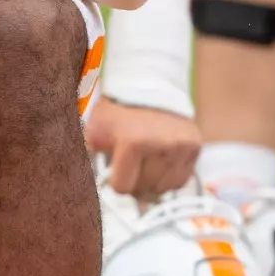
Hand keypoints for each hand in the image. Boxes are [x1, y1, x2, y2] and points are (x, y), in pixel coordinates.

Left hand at [86, 99, 201, 199]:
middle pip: (144, 189)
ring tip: (144, 163)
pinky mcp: (196, 147)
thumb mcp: (93, 132)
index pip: (123, 188)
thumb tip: (79, 188)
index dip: (116, 181)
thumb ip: (85, 159)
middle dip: (134, 182)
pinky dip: (168, 178)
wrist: (148, 86)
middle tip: (129, 166)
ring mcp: (182, 146)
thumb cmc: (117, 112)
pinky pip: (181, 180)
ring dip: (152, 182)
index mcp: (134, 142)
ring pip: (164, 188)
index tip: (114, 171)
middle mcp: (163, 145)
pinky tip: (159, 163)